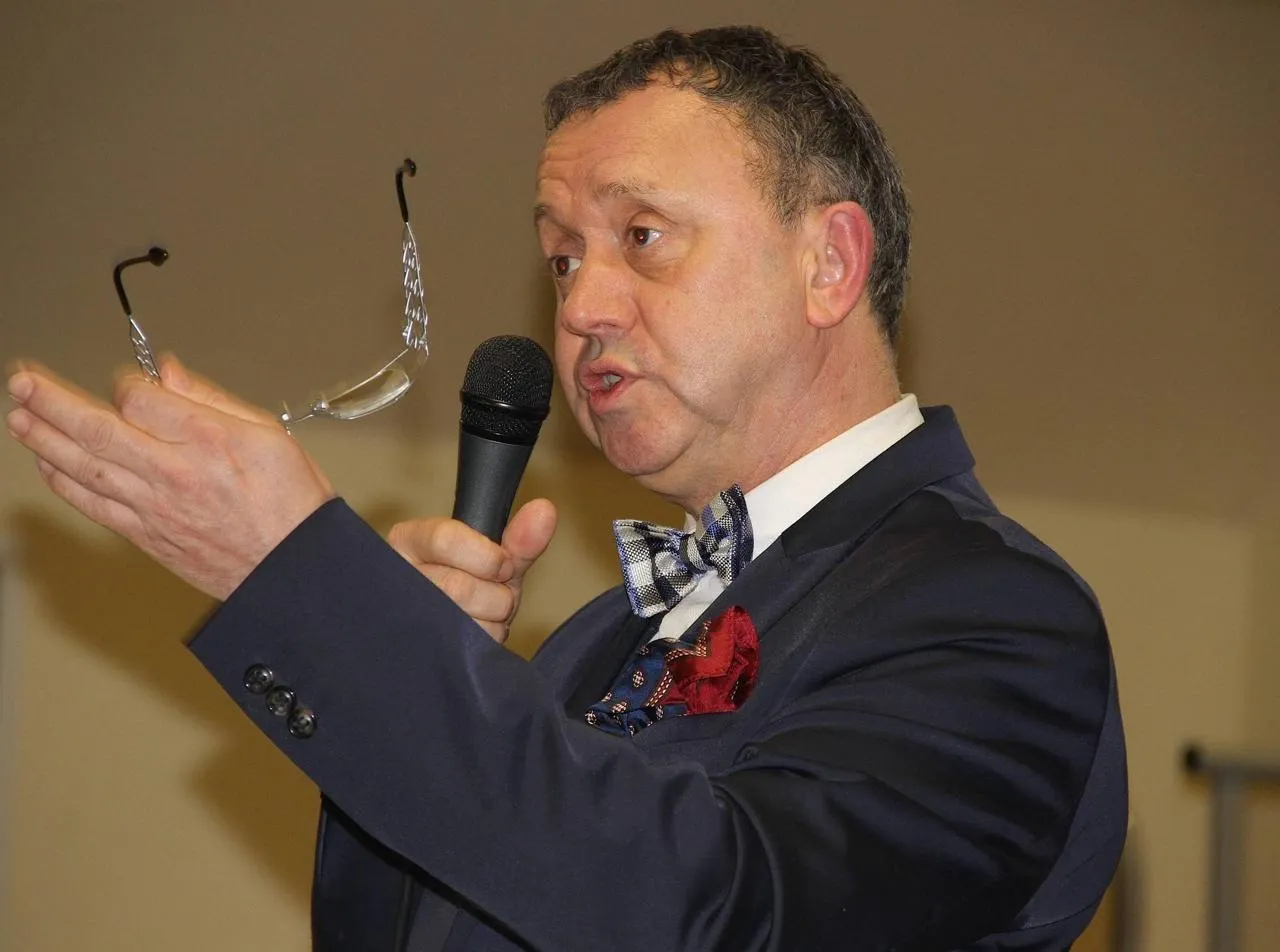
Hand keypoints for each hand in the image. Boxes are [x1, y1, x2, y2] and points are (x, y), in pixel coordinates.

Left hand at [5, 355, 334, 599]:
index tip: (128, 379)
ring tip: (18, 415)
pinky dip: (64, 483)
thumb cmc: (290, 504)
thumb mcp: (269, 434)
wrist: (294, 569)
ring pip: (84, 466)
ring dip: (43, 439)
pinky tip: (48, 465)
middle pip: (96, 428)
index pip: (139, 398)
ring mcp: (153, 507)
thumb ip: (212, 399)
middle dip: (52, 401)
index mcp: (207, 439)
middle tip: (23, 381)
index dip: (124, 382)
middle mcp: (172, 472)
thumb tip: (169, 374)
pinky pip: (93, 505)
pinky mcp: (146, 536)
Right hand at [387, 499, 556, 643]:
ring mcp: (399, 616)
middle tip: (494, 597)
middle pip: (457, 587)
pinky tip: (475, 641)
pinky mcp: (410, 652)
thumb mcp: (495, 562)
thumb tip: (544, 511)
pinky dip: (483, 646)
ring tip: (482, 617)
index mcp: (410, 541)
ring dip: (490, 623)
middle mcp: (395, 576)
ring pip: (460, 623)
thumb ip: (520, 540)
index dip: (489, 558)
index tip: (504, 567)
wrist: (450, 636)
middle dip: (495, 597)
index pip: (446, 539)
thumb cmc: (470, 588)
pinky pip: (459, 653)